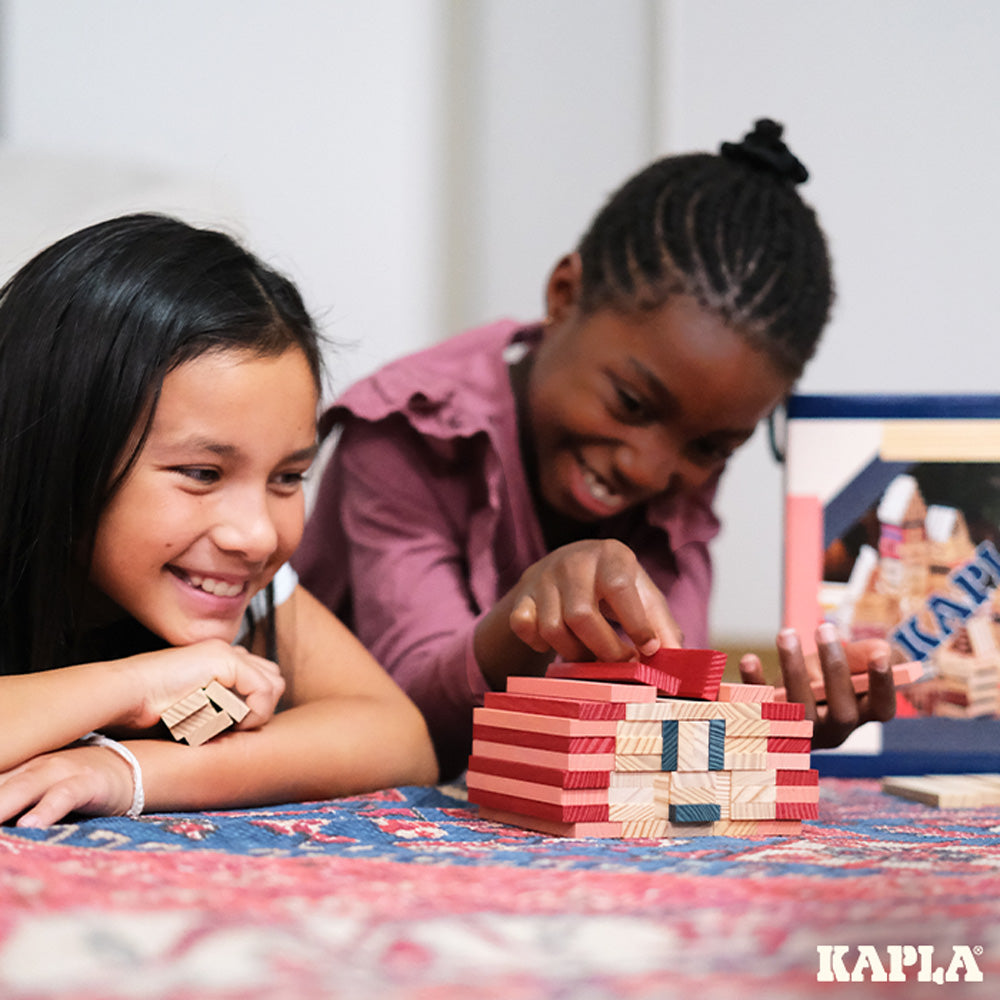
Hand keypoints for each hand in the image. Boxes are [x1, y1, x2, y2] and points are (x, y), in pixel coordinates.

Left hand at [0, 744, 133, 827]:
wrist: (127, 768)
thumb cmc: (73, 783)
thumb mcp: (35, 785)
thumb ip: (10, 795)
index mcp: (17, 767)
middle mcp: (32, 766)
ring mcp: (60, 771)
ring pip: (22, 788)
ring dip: (2, 804)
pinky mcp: (87, 783)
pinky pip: (63, 796)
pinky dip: (45, 810)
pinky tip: (29, 825)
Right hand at [117, 639, 284, 731]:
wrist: (122, 696)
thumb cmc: (147, 712)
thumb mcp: (192, 711)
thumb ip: (217, 709)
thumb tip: (241, 726)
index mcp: (217, 660)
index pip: (260, 679)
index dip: (254, 707)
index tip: (232, 729)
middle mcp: (226, 651)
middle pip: (273, 677)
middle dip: (262, 707)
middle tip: (236, 729)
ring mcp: (226, 652)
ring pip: (272, 683)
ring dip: (259, 710)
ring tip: (232, 727)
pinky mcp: (224, 659)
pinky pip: (262, 689)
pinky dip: (254, 712)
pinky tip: (231, 723)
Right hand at [506, 539, 681, 662]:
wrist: (566, 566)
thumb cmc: (614, 586)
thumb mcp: (643, 595)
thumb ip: (662, 626)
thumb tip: (678, 661)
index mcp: (610, 554)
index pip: (619, 586)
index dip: (635, 623)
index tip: (648, 650)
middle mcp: (573, 561)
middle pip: (581, 615)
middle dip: (605, 649)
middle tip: (621, 663)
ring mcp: (543, 578)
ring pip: (553, 628)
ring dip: (575, 653)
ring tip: (592, 656)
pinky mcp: (522, 596)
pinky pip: (524, 628)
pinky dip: (540, 645)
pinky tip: (556, 645)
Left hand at [738, 623, 895, 748]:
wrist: (785, 699)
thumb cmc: (824, 678)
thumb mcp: (847, 664)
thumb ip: (866, 655)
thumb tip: (881, 652)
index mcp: (861, 715)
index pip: (882, 708)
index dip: (883, 685)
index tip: (881, 657)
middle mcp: (834, 731)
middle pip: (841, 712)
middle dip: (835, 670)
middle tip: (825, 629)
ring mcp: (799, 732)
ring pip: (798, 711)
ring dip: (792, 671)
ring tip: (787, 634)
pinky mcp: (767, 725)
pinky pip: (757, 708)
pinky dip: (753, 684)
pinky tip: (749, 659)